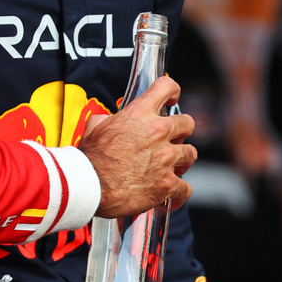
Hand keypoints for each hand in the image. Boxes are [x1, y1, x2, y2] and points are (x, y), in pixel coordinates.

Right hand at [79, 75, 197, 217]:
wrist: (90, 186)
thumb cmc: (90, 159)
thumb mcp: (94, 127)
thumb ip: (107, 119)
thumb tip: (108, 120)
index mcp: (140, 114)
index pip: (166, 87)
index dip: (171, 91)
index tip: (172, 98)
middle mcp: (157, 132)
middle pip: (187, 123)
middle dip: (182, 131)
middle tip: (174, 139)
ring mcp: (165, 158)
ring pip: (191, 154)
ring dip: (183, 160)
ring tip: (175, 166)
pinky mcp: (167, 184)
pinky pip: (185, 187)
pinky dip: (180, 191)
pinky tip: (174, 194)